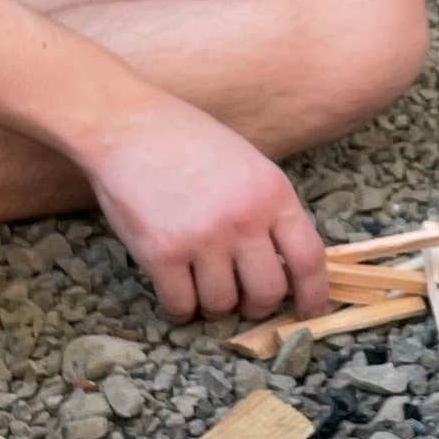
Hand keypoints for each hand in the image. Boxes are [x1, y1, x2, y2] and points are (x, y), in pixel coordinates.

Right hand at [86, 99, 330, 326]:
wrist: (126, 125)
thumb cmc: (187, 141)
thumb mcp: (248, 164)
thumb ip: (268, 209)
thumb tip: (284, 264)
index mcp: (272, 193)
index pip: (308, 259)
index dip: (312, 295)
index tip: (308, 313)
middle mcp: (244, 219)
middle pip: (267, 292)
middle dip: (258, 306)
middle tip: (245, 301)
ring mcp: (203, 238)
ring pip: (222, 305)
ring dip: (215, 306)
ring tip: (203, 286)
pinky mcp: (162, 254)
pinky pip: (180, 305)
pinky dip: (180, 309)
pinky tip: (177, 293)